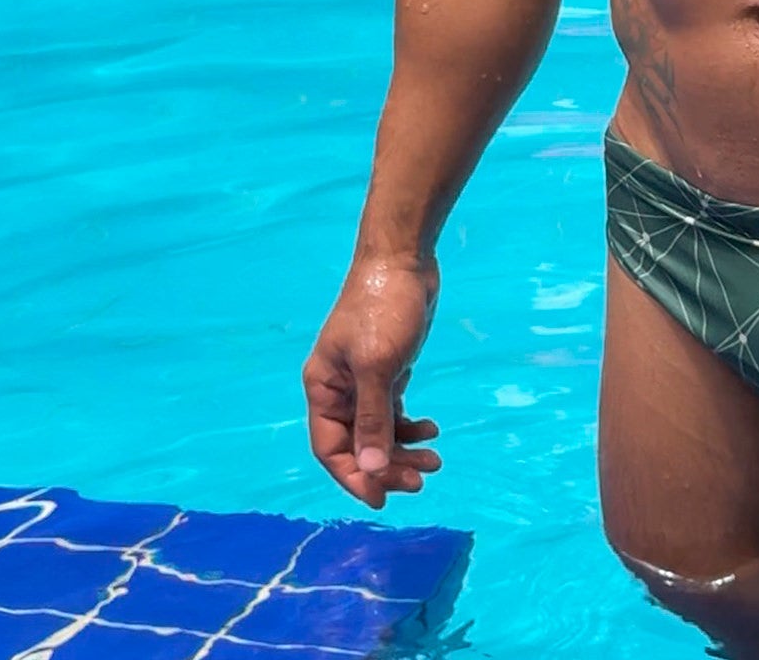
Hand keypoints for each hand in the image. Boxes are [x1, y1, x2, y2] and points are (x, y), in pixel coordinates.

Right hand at [304, 253, 443, 508]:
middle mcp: (339, 388)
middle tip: (422, 480)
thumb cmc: (383, 308)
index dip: (354, 478)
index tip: (383, 499)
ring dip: (404, 450)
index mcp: (323, 388)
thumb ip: (372, 420)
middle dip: (388, 467)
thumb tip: (371, 470)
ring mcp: (364, 379)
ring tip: (435, 461)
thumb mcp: (378, 366)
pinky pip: (393, 412)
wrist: (404, 259)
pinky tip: (432, 430)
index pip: (330, 449)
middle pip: (358, 445)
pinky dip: (410, 426)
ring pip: (379, 431)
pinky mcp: (388, 368)